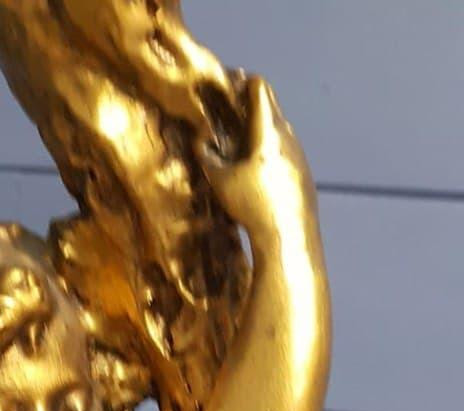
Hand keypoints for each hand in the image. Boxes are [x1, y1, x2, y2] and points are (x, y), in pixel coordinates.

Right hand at [197, 77, 315, 245]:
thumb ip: (209, 158)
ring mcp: (298, 154)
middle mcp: (288, 136)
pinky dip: (270, 148)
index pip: (260, 88)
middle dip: (250, 104)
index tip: (229, 82)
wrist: (288, 236)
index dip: (243, 81)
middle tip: (230, 108)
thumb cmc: (253, 205)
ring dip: (260, 128)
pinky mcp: (303, 172)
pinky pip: (284, 150)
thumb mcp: (221, 181)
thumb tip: (200, 143)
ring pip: (278, 130)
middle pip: (271, 106)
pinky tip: (257, 168)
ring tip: (240, 140)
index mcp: (268, 130)